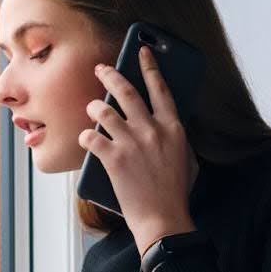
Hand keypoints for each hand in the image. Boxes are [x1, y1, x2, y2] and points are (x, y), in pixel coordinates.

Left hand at [79, 45, 198, 250]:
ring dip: (94, 108)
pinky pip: (90, 136)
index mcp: (173, 128)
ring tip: (92, 109)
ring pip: (103, 110)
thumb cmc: (175, 193)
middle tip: (100, 69)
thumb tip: (165, 123)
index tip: (141, 52)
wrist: (163, 220)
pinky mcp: (113, 158)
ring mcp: (132, 142)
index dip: (150, 66)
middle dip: (110, 75)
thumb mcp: (186, 159)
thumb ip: (175, 137)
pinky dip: (84, 136)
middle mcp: (152, 129)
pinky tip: (85, 139)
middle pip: (126, 91)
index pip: (160, 88)